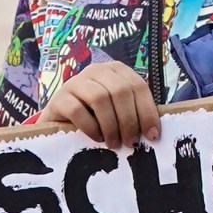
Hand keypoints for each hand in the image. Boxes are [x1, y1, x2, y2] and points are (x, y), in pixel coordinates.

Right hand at [37, 59, 159, 149]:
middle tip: (130, 142)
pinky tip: (96, 138)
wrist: (59, 121)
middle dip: (129, 120)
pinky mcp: (59, 98)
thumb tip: (153, 132)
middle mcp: (97, 70)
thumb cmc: (95, 115)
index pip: (138, 86)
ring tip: (114, 143)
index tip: (152, 135)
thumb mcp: (117, 109)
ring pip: (100, 98)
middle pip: (120, 91)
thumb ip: (133, 112)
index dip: (148, 111)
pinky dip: (90, 127)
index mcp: (117, 70)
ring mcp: (75, 82)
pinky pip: (77, 110)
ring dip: (111, 125)